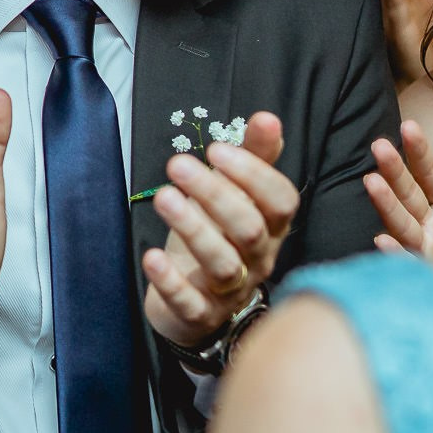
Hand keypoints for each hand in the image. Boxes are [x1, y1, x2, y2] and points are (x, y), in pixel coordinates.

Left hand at [142, 113, 297, 346]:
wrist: (197, 303)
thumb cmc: (218, 236)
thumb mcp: (235, 195)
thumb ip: (253, 158)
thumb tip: (267, 118)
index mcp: (271, 227)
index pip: (280, 201)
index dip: (253, 174)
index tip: (215, 150)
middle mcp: (258, 259)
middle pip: (249, 228)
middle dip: (215, 194)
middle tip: (177, 164)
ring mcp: (231, 291)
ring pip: (222, 264)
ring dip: (192, 228)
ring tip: (163, 197)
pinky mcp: (200, 315)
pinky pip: (190, 303)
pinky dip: (171, 281)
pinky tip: (151, 257)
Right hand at [365, 119, 432, 254]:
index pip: (429, 170)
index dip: (418, 150)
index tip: (408, 128)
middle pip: (408, 191)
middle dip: (393, 169)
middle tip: (379, 146)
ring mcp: (430, 245)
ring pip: (402, 222)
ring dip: (385, 202)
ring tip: (371, 181)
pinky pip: (410, 260)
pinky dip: (394, 252)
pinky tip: (382, 239)